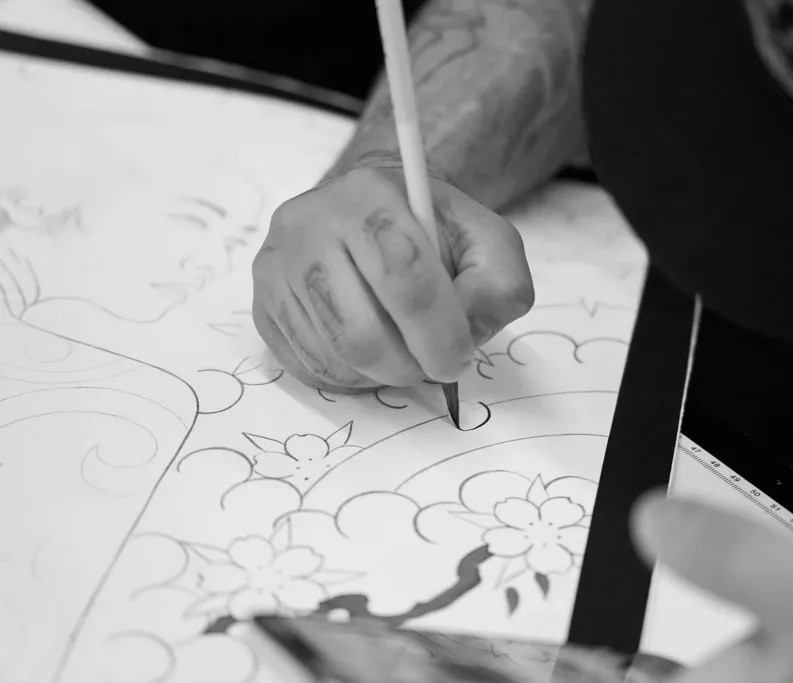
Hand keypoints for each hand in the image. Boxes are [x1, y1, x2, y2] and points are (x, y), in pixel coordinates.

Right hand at [252, 163, 533, 390]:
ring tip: (406, 355)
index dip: (437, 332)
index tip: (458, 360)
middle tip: (433, 367)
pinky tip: (372, 353)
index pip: (404, 274)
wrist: (373, 214)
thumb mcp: (488, 244)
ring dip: (381, 375)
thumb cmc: (435, 234)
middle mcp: (309, 223)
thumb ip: (496, 286)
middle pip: (359, 329)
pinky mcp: (263, 303)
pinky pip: (306, 366)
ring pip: (333, 355)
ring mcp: (277, 264)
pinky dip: (350, 377)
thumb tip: (466, 334)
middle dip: (409, 366)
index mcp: (370, 195)